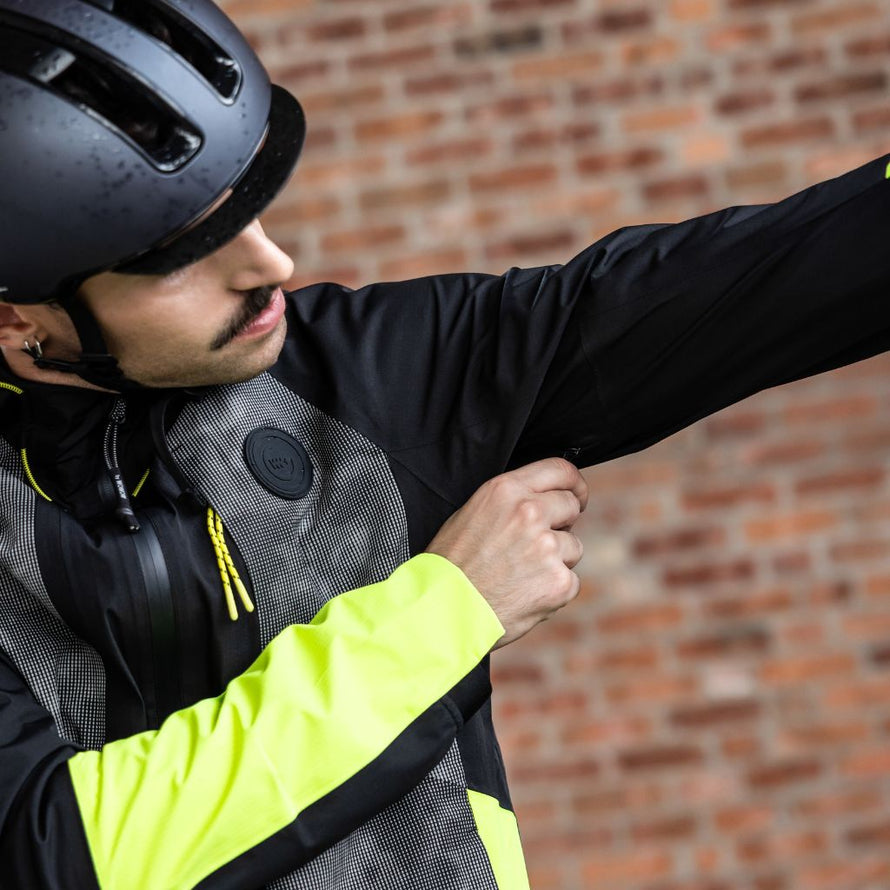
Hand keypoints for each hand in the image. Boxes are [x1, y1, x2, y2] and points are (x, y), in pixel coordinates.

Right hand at [426, 458, 587, 648]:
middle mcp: (529, 513)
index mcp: (506, 490)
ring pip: (573, 547)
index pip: (560, 470)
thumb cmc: (451, 565)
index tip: (576, 495)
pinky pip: (570, 580)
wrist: (442, 609)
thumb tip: (543, 499)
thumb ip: (511, 500)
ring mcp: (547, 547)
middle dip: (561, 523)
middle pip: (571, 506)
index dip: (573, 484)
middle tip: (535, 544)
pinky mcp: (559, 582)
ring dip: (556, 560)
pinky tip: (524, 593)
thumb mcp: (472, 512)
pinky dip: (553, 590)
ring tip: (519, 574)